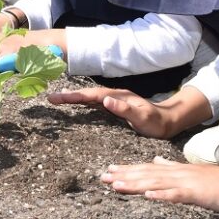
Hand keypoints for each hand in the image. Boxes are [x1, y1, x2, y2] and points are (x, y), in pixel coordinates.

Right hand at [47, 86, 176, 138]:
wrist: (167, 123)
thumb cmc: (156, 122)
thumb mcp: (143, 117)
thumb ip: (125, 109)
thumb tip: (105, 100)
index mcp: (118, 96)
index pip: (92, 95)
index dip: (76, 95)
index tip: (60, 96)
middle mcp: (113, 96)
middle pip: (87, 95)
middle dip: (69, 95)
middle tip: (51, 98)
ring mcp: (113, 102)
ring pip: (89, 98)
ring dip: (73, 98)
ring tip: (57, 99)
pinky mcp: (113, 109)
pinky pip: (93, 105)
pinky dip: (82, 103)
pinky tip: (75, 105)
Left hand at [100, 156, 218, 215]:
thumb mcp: (192, 173)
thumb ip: (173, 167)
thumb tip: (157, 161)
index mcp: (175, 171)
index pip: (146, 169)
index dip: (127, 169)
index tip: (109, 170)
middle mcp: (177, 174)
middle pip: (146, 174)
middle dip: (124, 176)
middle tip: (103, 177)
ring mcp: (186, 182)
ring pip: (156, 182)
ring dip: (136, 184)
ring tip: (117, 185)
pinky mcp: (197, 193)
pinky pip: (177, 194)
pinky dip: (162, 195)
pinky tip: (148, 196)